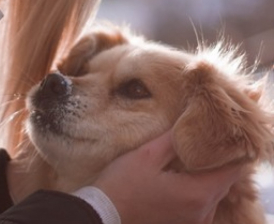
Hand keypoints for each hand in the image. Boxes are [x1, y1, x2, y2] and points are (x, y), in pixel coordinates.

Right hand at [93, 131, 241, 223]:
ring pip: (213, 194)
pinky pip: (202, 205)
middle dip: (217, 161)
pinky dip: (199, 190)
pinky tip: (183, 176)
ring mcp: (194, 222)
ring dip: (207, 176)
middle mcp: (202, 212)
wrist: (104, 214)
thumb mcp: (147, 156)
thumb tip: (191, 123)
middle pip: (224, 182)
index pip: (231, 170)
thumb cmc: (123, 184)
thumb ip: (174, 140)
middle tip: (204, 140)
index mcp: (197, 194)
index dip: (228, 151)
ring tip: (193, 156)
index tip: (218, 135)